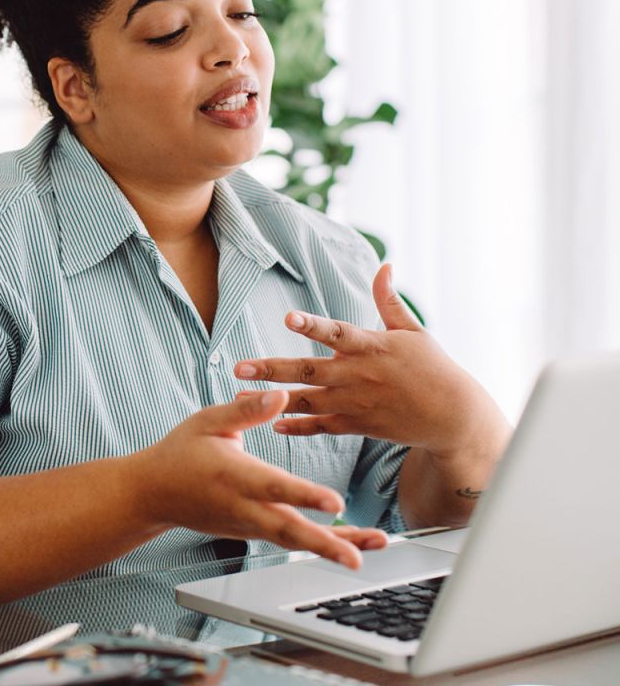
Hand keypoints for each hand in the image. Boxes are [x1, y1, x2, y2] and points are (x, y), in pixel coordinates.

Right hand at [134, 389, 387, 568]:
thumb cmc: (181, 452)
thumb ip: (246, 410)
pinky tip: (345, 546)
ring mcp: (248, 525)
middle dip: (326, 544)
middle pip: (289, 530)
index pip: (275, 487)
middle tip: (356, 559)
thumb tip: (280, 395)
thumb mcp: (208, 421)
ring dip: (328, 549)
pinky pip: (287, 540)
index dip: (305, 495)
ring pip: (291, 541)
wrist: (154, 492)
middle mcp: (244, 506)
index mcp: (235, 475)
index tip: (335, 503)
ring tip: (361, 557)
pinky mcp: (251, 532)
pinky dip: (316, 545)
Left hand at [234, 264, 507, 460]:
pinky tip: (272, 423)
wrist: (453, 416)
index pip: (337, 332)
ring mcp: (356, 402)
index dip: (312, 325)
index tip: (288, 317)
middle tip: (239, 366)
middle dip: (272, 368)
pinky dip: (298, 427)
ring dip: (273, 398)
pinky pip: (322, 427)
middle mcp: (358, 375)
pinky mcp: (358, 425)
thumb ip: (388, 300)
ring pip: (308, 401)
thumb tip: (384, 265)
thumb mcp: (412, 330)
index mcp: (371, 347)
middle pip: (310, 370)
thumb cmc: (432, 367)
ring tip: (240, 395)